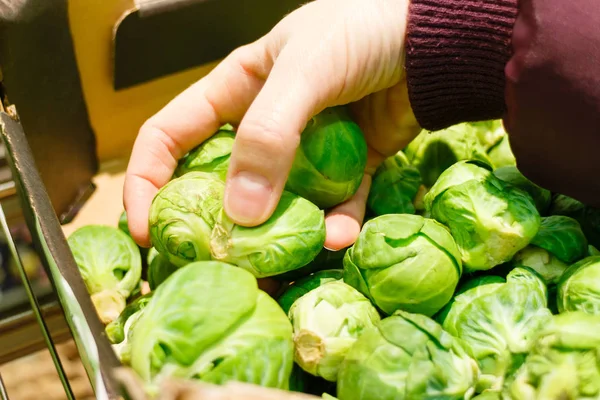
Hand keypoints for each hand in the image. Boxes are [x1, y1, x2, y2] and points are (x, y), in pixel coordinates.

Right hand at [124, 0, 420, 250]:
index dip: (148, 181)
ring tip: (280, 272)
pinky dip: (335, 226)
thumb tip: (239, 212)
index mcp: (235, 91)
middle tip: (215, 267)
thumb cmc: (361, 30)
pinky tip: (339, 236)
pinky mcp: (349, 167)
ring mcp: (306, 151)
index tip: (145, 229)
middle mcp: (264, 125)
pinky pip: (334, 206)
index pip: (169, 137)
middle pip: (222, 184)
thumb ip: (268, 135)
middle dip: (216, 227)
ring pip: (278, 205)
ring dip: (278, 239)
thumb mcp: (304, 71)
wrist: (433, 37)